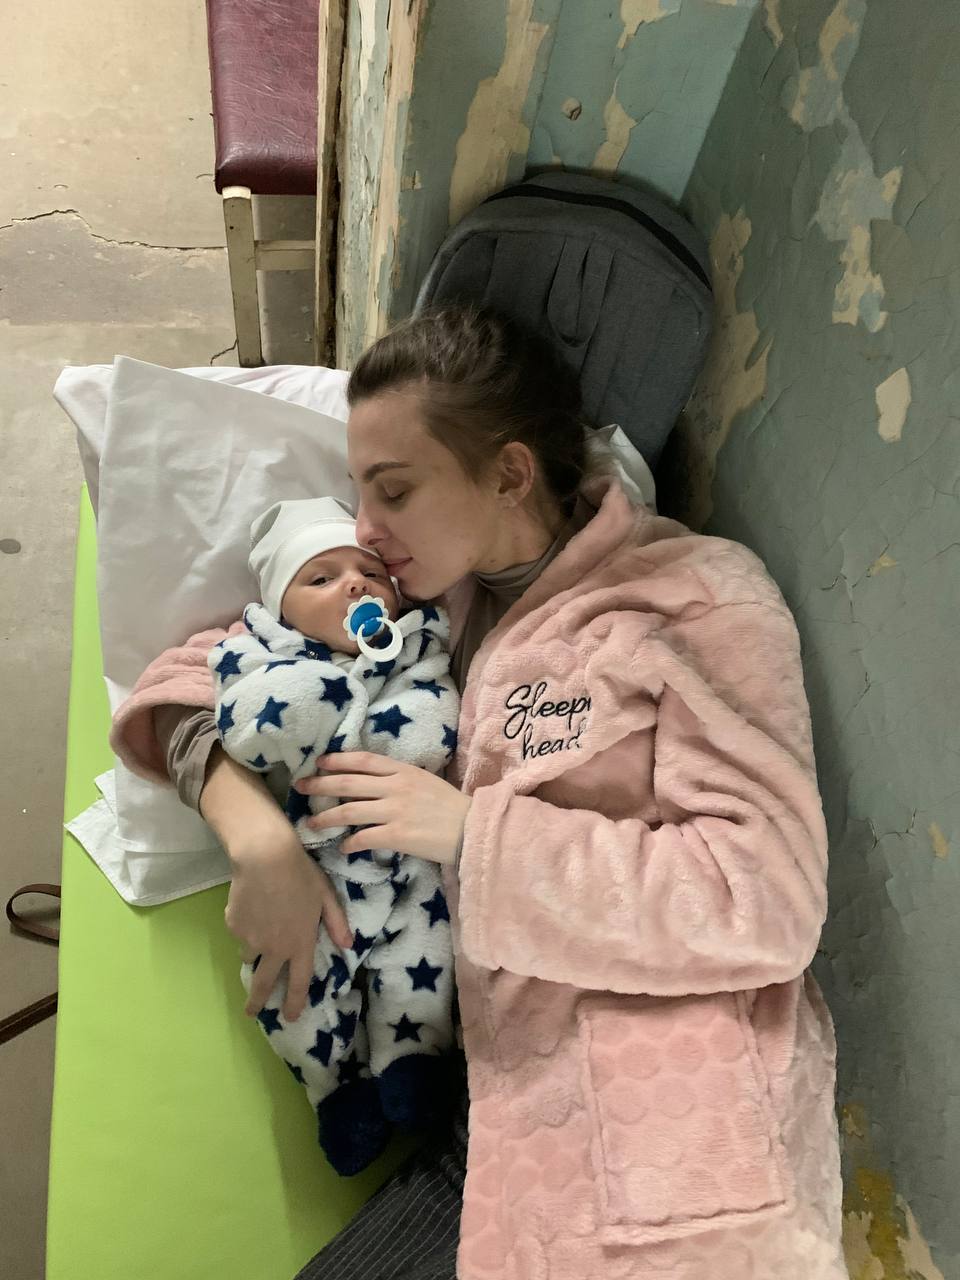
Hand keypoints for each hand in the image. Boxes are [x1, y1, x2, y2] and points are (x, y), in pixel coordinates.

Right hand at [225, 818, 351, 1020]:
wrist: (265, 857)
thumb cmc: (301, 874)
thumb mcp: (326, 896)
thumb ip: (336, 922)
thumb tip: (348, 945)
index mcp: (301, 944)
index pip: (299, 982)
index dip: (295, 1003)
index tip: (290, 1018)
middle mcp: (275, 949)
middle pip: (264, 984)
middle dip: (257, 1002)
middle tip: (251, 1012)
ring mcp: (251, 939)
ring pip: (249, 954)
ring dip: (253, 950)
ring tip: (260, 927)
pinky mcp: (234, 926)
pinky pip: (239, 932)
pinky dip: (244, 925)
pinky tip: (251, 904)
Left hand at [295, 753, 470, 865]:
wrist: (472, 828)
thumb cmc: (450, 807)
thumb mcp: (424, 781)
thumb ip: (399, 780)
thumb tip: (371, 784)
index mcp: (403, 771)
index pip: (363, 760)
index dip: (337, 760)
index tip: (319, 762)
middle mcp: (395, 787)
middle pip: (348, 783)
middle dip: (320, 785)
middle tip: (300, 787)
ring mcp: (395, 811)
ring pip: (348, 810)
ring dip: (325, 818)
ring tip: (311, 824)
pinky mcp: (397, 835)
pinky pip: (363, 838)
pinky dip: (349, 844)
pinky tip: (343, 848)